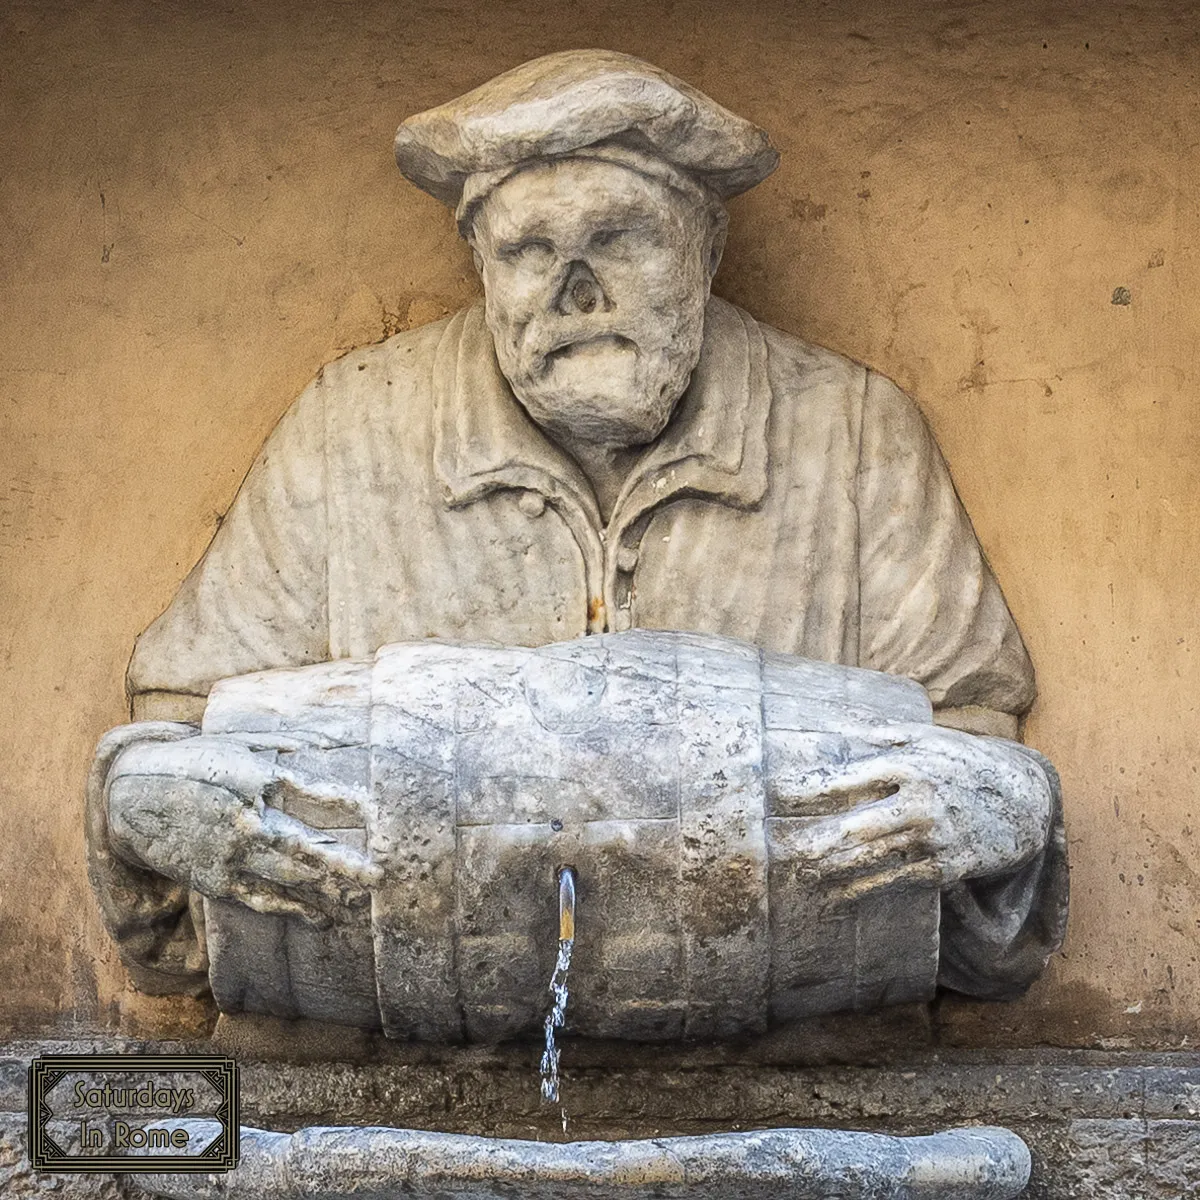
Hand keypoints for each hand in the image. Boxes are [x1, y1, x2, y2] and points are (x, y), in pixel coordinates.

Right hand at [106, 734, 380, 925]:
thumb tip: (327, 744)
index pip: (314, 794)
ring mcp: (231, 854)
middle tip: (380, 875)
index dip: (348, 804)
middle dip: (345, 863)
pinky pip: (262, 898)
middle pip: (305, 847)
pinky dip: (293, 909)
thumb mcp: (240, 742)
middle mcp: (246, 820)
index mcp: (256, 780)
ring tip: (361, 900)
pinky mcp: (217, 879)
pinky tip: (322, 917)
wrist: (133, 795)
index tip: (377, 813)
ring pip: (288, 879)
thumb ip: (285, 744)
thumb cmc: (196, 762)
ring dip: (327, 892)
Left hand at [775, 724, 1053, 901]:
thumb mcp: (927, 737)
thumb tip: (838, 719)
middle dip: (815, 838)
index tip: (778, 793)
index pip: (849, 778)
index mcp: (909, 765)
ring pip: (872, 858)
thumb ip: (881, 731)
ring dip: (832, 868)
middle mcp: (918, 802)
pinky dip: (863, 888)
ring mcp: (932, 838)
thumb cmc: (964, 762)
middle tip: (779, 848)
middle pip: (855, 825)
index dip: (811, 787)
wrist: (1024, 802)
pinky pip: (896, 880)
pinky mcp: (944, 867)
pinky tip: (836, 893)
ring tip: (800, 873)